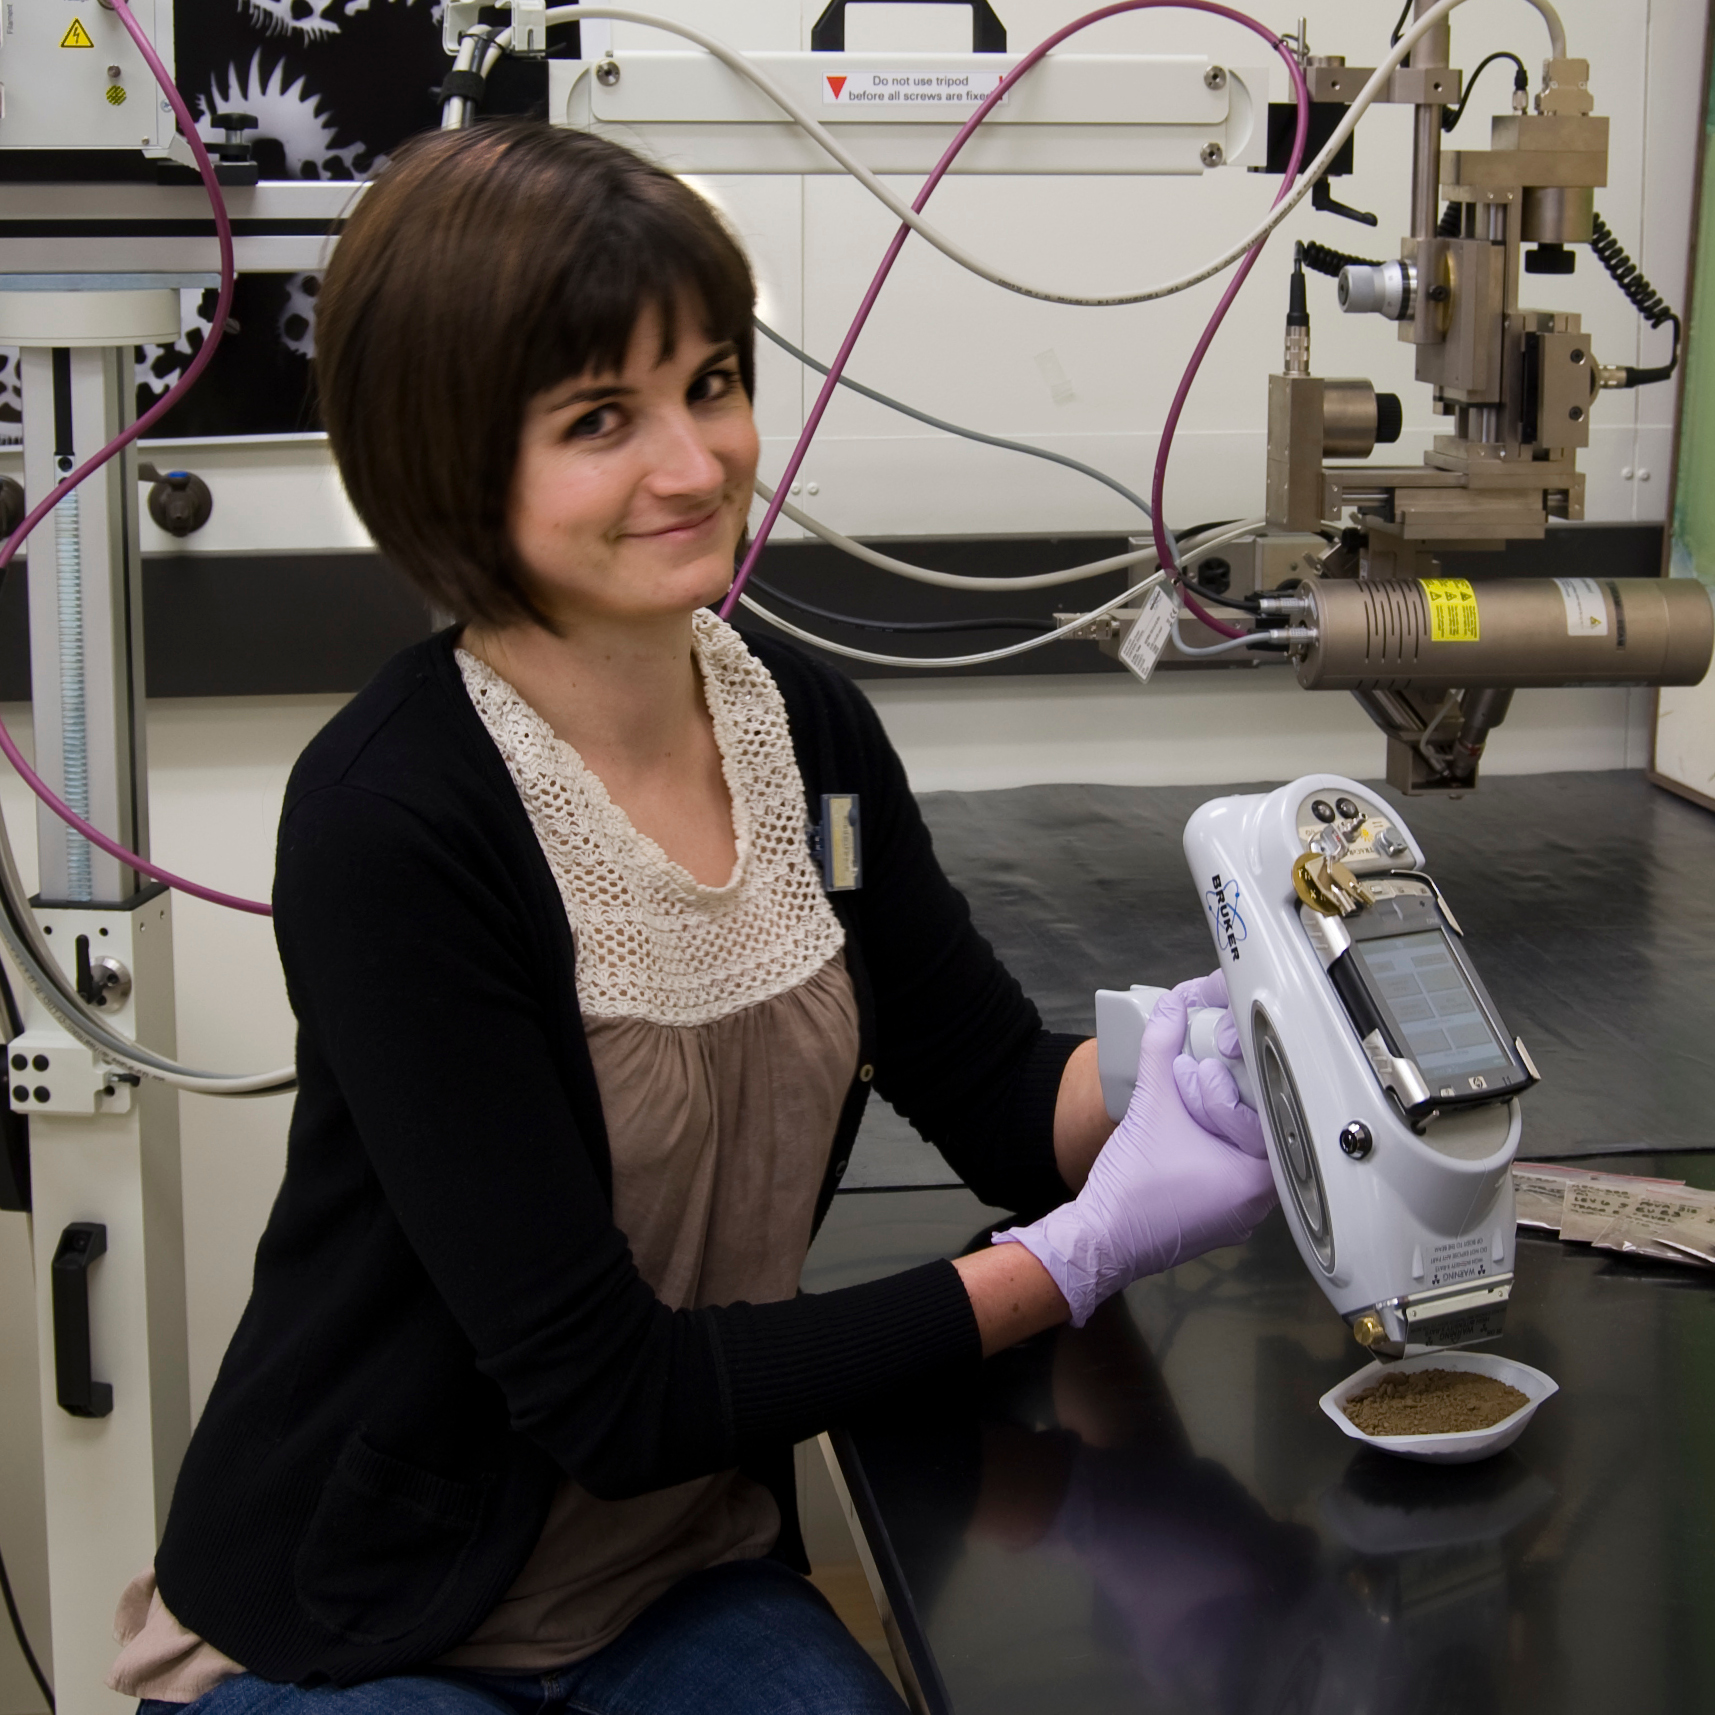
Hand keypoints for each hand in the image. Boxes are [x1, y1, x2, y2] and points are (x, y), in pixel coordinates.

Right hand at [994, 977, 1276, 1325]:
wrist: (1098, 1240)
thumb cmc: (1131, 1189)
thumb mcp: (1150, 1104)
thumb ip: (1162, 1048)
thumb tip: (1171, 1008)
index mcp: (1257, 1181)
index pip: (1269, 1114)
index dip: (1236, 1085)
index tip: (1208, 1068)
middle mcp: (1257, 1205)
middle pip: (1258, 1132)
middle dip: (1224, 1100)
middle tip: (1194, 1081)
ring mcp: (1236, 1217)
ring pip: (1241, 1155)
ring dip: (1216, 1124)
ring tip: (1185, 1104)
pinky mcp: (1213, 1220)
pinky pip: (1224, 1175)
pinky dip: (1208, 1149)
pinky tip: (1184, 1131)